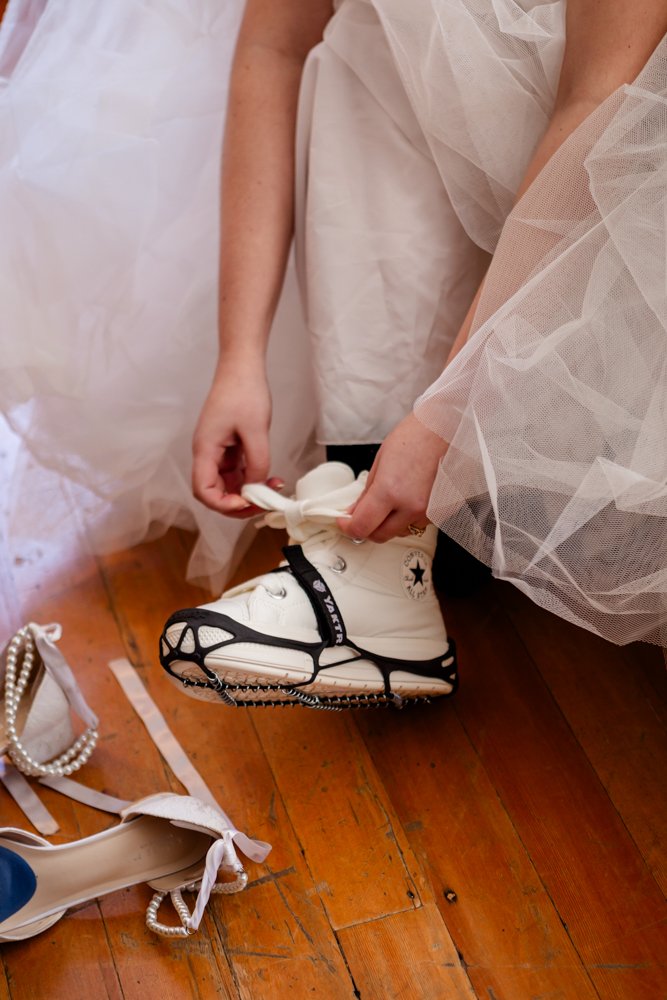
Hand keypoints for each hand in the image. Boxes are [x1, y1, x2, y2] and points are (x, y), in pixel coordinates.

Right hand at [192, 360, 281, 516]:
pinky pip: (237, 470)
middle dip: (237, 502)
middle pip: (215, 491)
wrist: (242, 366)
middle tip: (263, 504)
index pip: (203, 490)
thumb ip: (258, 462)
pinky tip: (270, 478)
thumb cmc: (243, 391)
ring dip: (247, 491)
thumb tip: (258, 487)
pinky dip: (252, 477)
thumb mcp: (256, 430)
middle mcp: (208, 452)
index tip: (245, 503)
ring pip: (228, 483)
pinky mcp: (229, 445)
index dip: (222, 504)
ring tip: (272, 490)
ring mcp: (218, 450)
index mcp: (205, 449)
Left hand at [337, 413, 447, 541]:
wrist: (447, 428)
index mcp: (390, 491)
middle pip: (380, 536)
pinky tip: (411, 495)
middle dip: (368, 528)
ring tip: (393, 499)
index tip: (345, 521)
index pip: (362, 527)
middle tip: (364, 514)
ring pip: (401, 531)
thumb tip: (354, 512)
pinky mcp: (442, 511)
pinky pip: (419, 523)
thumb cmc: (415, 436)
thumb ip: (366, 492)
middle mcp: (411, 506)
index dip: (348, 527)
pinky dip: (410, 516)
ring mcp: (429, 511)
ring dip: (391, 522)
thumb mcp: (381, 461)